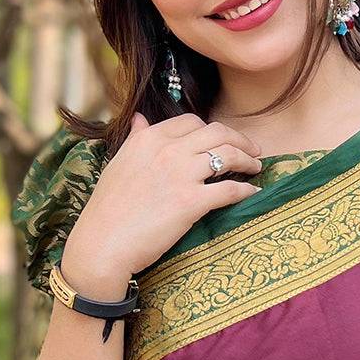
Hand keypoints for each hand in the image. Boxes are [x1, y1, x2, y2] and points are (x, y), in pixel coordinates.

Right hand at [65, 111, 264, 278]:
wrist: (103, 242)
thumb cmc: (108, 209)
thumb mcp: (118, 163)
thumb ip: (135, 138)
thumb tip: (141, 118)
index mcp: (149, 138)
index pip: (191, 122)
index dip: (213, 130)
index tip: (222, 140)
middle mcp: (167, 150)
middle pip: (216, 133)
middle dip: (239, 139)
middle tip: (252, 151)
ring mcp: (181, 175)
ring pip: (228, 155)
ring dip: (248, 160)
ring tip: (256, 168)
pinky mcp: (191, 202)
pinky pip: (230, 190)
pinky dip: (246, 190)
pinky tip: (253, 193)